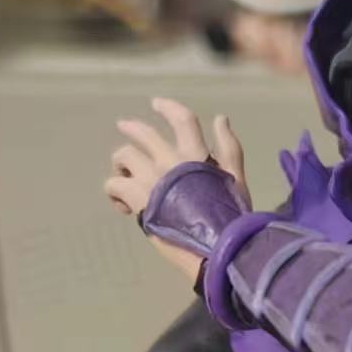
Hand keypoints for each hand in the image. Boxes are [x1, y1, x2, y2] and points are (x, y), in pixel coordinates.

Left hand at [104, 98, 248, 279]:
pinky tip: (123, 206)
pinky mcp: (137, 198)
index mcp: (196, 154)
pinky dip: (115, 193)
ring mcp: (152, 178)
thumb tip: (221, 118)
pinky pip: (114, 185)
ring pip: (124, 155)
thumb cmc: (232, 217)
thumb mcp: (237, 179)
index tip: (156, 103)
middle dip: (132, 128)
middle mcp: (171, 160)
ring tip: (124, 177)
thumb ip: (229, 148)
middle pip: (143, 134)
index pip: (182, 119)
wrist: (216, 247)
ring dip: (121, 164)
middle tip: (123, 126)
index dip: (168, 107)